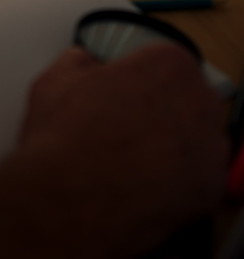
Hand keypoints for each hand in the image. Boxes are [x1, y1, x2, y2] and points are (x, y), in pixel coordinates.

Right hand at [0, 44, 227, 258]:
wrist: (62, 200)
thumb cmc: (58, 139)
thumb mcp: (57, 80)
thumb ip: (79, 64)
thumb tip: (82, 62)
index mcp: (163, 64)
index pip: (172, 63)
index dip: (150, 82)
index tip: (138, 96)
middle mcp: (195, 101)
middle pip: (192, 99)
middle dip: (167, 111)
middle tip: (137, 129)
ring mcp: (205, 147)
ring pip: (200, 137)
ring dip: (177, 143)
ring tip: (140, 159)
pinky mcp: (205, 189)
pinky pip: (199, 176)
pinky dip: (180, 180)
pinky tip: (148, 185)